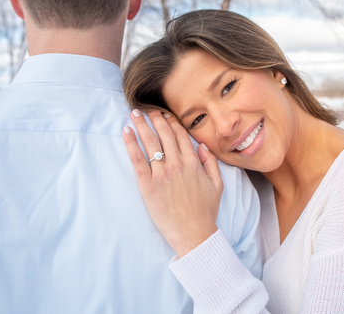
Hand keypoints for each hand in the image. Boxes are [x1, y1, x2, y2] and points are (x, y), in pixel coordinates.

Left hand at [123, 109, 223, 257]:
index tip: (164, 114)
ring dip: (141, 125)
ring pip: (150, 143)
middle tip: (147, 109)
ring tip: (135, 113)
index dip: (171, 122)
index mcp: (193, 163)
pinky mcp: (147, 185)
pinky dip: (131, 143)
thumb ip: (210, 163)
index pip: (180, 135)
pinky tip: (126, 131)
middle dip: (155, 118)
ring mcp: (161, 174)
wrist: (193, 233)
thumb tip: (202, 147)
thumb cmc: (205, 212)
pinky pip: (137, 159)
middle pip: (164, 134)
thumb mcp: (217, 185)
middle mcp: (177, 164)